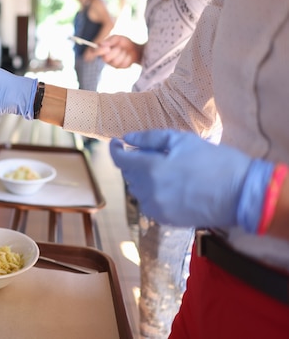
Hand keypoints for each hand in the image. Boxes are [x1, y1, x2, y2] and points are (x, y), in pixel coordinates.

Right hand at [96, 35, 141, 68]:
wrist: (135, 49)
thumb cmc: (124, 43)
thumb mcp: (118, 38)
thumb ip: (110, 40)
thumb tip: (101, 44)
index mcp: (102, 49)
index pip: (94, 51)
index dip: (98, 51)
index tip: (107, 48)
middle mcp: (104, 57)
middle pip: (105, 58)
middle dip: (115, 51)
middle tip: (119, 47)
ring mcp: (111, 63)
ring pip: (115, 61)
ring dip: (122, 54)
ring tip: (124, 51)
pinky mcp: (118, 67)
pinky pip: (122, 64)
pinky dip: (127, 58)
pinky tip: (128, 56)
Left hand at [109, 129, 273, 231]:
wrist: (241, 194)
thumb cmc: (215, 161)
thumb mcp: (182, 140)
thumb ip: (150, 138)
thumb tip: (128, 139)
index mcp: (151, 168)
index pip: (121, 160)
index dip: (115, 150)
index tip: (116, 142)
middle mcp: (149, 190)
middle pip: (129, 175)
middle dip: (133, 162)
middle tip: (149, 152)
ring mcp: (156, 208)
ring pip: (138, 190)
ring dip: (142, 178)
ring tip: (163, 169)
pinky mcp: (166, 219)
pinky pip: (149, 203)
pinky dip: (152, 193)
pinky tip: (169, 185)